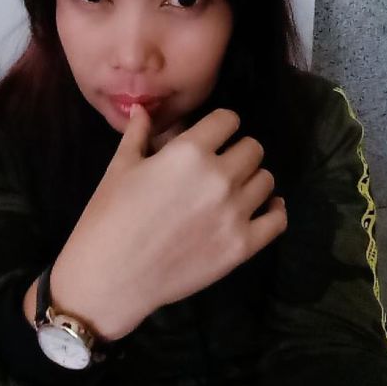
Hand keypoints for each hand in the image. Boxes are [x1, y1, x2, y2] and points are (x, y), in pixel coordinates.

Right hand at [50, 103, 286, 339]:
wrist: (111, 275)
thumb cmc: (109, 216)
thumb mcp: (120, 167)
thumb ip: (138, 134)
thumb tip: (142, 109)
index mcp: (190, 152)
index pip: (228, 120)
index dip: (221, 125)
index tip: (213, 136)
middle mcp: (219, 177)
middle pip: (253, 149)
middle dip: (238, 151)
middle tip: (221, 165)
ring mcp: (235, 213)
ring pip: (266, 181)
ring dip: (252, 180)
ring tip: (235, 190)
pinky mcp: (242, 246)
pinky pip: (277, 220)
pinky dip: (274, 211)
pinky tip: (264, 209)